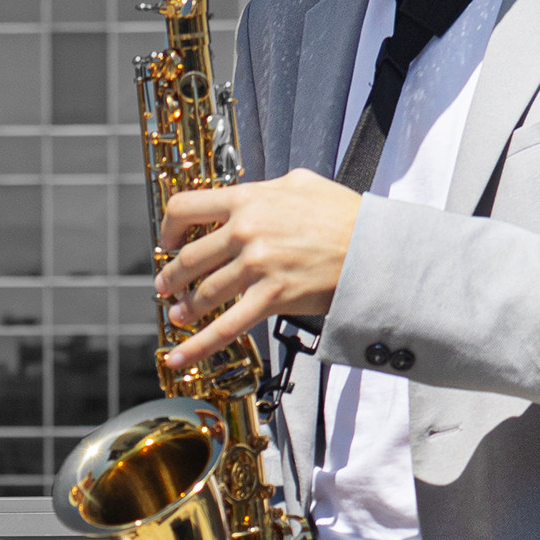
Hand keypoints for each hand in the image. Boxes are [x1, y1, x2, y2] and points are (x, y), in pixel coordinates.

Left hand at [156, 169, 359, 376]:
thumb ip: (266, 188)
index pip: (185, 208)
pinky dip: (198, 345)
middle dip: (171, 277)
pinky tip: (178, 357)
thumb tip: (248, 194)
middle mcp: (246, 230)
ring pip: (203, 293)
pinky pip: (226, 327)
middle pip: (188, 258)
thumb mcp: (300, 182)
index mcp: (248, 199)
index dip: (168, 229)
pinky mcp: (271, 297)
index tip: (168, 243)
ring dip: (185, 308)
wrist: (373, 247)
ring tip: (179, 314)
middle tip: (167, 286)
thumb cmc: (343, 215)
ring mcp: (257, 265)